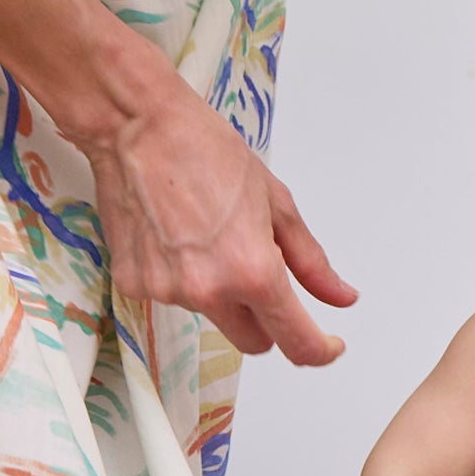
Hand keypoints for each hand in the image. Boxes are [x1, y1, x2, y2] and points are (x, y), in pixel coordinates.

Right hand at [82, 70, 356, 366]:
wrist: (135, 125)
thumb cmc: (204, 151)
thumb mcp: (277, 203)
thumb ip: (311, 261)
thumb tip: (341, 297)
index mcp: (253, 272)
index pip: (296, 342)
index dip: (319, 350)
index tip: (327, 345)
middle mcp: (210, 291)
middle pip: (253, 341)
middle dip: (265, 320)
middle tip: (259, 274)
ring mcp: (168, 292)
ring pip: (213, 316)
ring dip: (219, 291)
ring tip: (205, 235)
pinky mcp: (134, 285)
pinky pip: (173, 298)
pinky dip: (181, 277)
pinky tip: (174, 237)